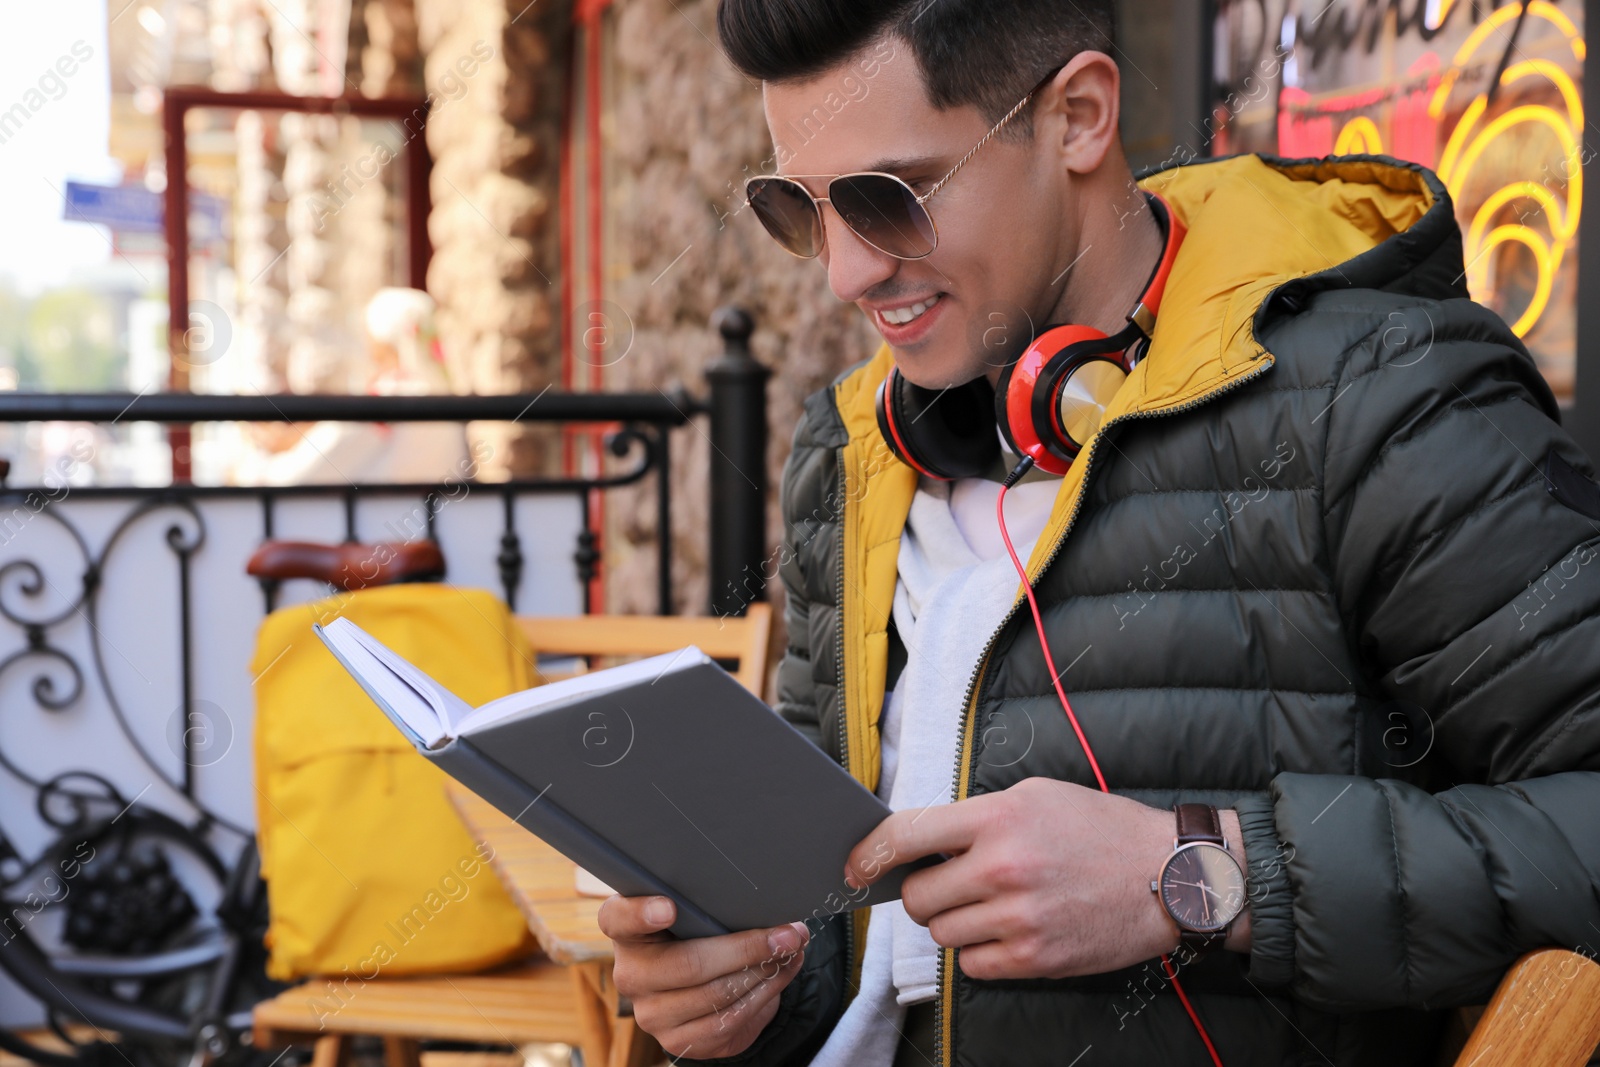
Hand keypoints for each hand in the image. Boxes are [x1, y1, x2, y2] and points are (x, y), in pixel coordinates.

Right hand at [599, 894, 810, 1059]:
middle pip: (689, 963)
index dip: (641, 914)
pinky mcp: (677, 1041)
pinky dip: (763, 996)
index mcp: (626, 930)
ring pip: (715, 995)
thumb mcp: (694, 912)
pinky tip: (780, 976)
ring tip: (791, 951)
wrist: (699, 985)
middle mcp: (630, 973)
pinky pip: (727, 1021)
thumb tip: (767, 903)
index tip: (668, 908)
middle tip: (788, 934)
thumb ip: (710, 903)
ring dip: (764, 973)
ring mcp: (651, 1013)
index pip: (618, 918)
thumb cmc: (697, 933)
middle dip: (747, 948)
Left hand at [843, 777, 1250, 979]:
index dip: (869, 854)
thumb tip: (918, 843)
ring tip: (994, 904)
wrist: (1169, 876)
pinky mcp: (1034, 958)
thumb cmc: (1099, 830)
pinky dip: (980, 951)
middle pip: (916, 897)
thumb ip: (975, 818)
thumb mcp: (1035, 797)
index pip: (907, 834)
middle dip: (926, 892)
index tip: (853, 867)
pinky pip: (971, 964)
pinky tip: (1010, 930)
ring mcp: (1018, 917)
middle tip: (955, 884)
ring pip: (940, 933)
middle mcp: (1002, 866)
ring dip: (954, 922)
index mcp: (998, 817)